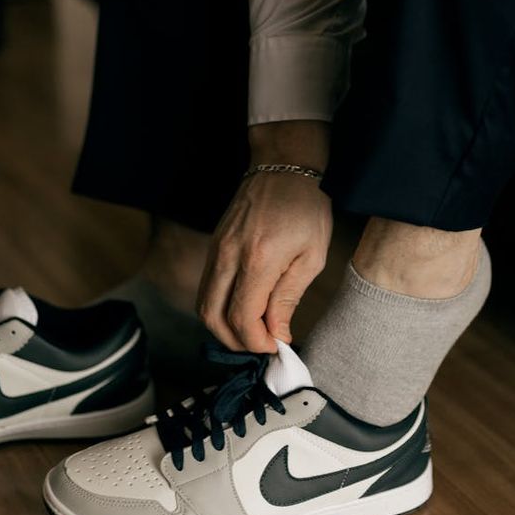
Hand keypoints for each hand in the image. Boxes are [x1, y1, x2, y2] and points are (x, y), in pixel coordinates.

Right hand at [196, 171, 332, 352]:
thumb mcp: (311, 256)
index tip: (275, 347)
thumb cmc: (306, 209)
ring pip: (203, 304)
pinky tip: (243, 310)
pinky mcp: (213, 247)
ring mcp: (215, 250)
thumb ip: (288, 298)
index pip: (242, 318)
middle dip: (235, 342)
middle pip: (212, 317)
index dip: (256, 342)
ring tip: (252, 332)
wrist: (282, 168)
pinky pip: (206, 287)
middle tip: (261, 346)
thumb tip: (277, 334)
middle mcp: (228, 256)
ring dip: (223, 327)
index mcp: (257, 259)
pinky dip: (219, 308)